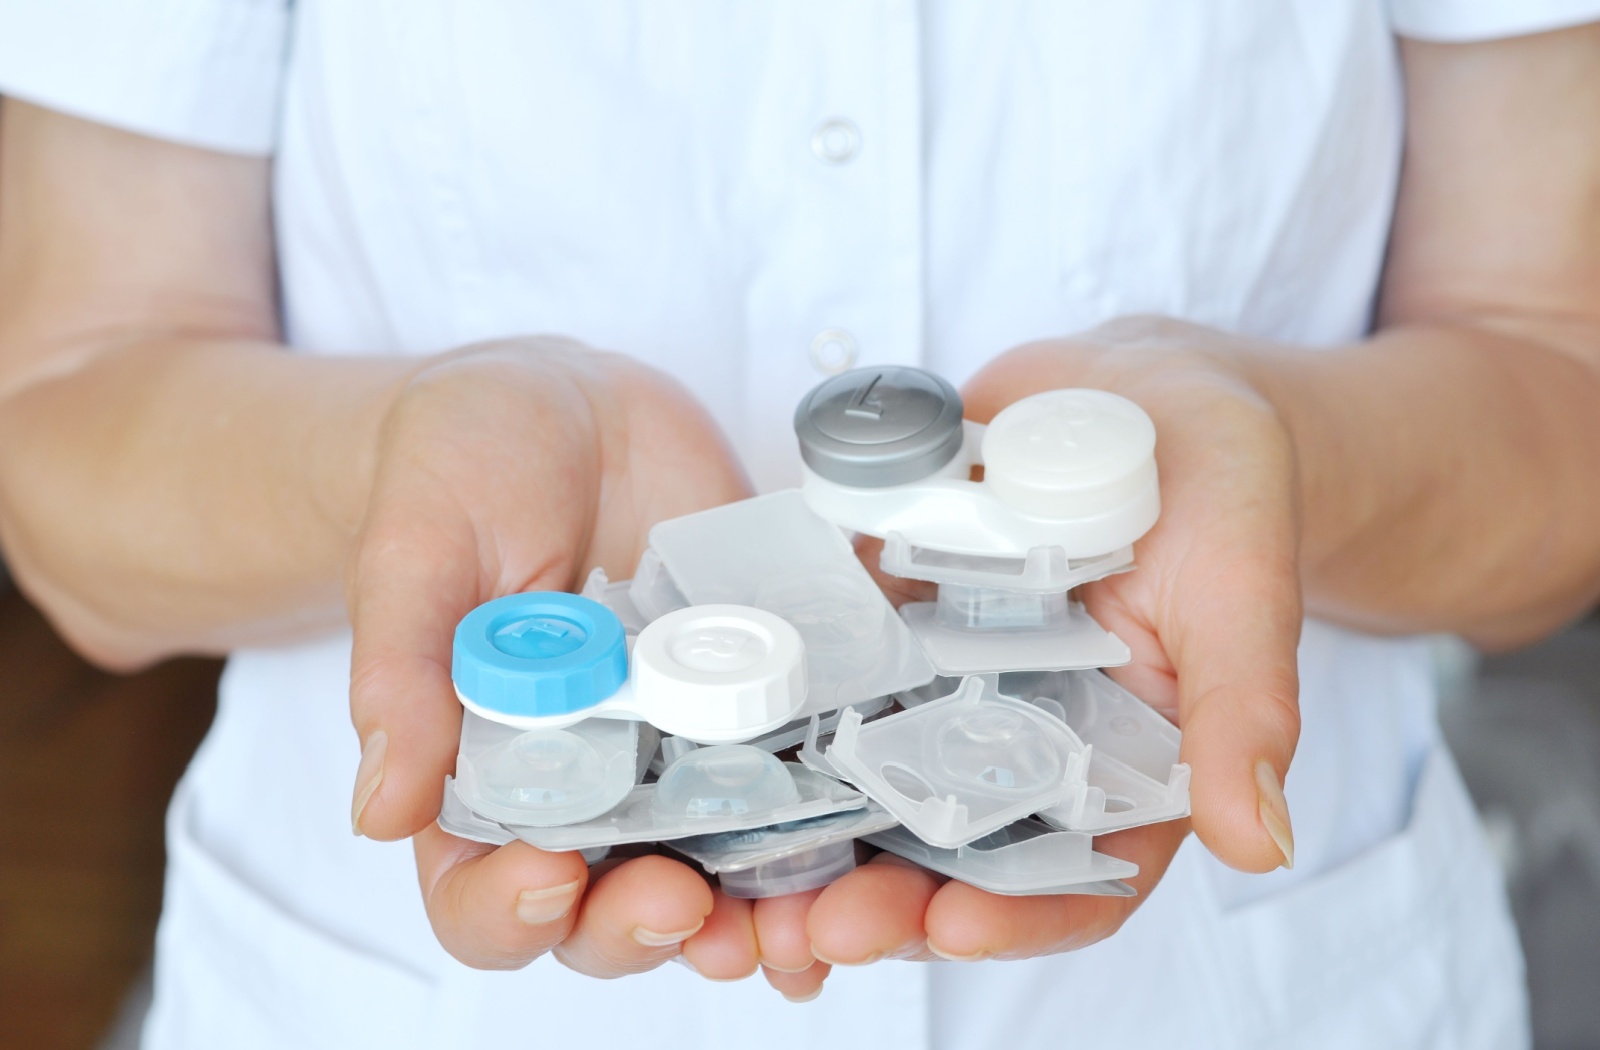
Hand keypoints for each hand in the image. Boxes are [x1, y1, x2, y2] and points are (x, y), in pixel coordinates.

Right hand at [345, 337, 787, 979]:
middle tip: (682, 899)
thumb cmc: (461, 472)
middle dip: (647, 926)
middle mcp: (585, 787)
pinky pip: (802, 777)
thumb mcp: (417, 552)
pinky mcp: (757, 701)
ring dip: (763, 908)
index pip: (479, 893)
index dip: (508, 912)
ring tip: (795, 907)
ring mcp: (679, 751)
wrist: (566, 412)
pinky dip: (840, 814)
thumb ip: (403, 673)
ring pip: (720, 869)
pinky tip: (868, 818)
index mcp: (477, 777)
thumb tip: (379, 809)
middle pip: (610, 908)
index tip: (548, 873)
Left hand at [797, 317, 1303, 965]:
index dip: (1020, 915)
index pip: (1082, 875)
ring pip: (880, 785)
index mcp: (1130, 763)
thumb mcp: (1240, 583)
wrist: (1138, 389)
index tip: (952, 923)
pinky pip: (834, 679)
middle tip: (816, 926)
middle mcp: (1033, 741)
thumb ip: (1246, 710)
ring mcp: (955, 686)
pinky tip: (726, 738)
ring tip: (751, 864)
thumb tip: (1262, 844)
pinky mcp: (893, 625)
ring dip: (818, 836)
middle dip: (887, 899)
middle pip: (961, 851)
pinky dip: (782, 715)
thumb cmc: (1220, 484)